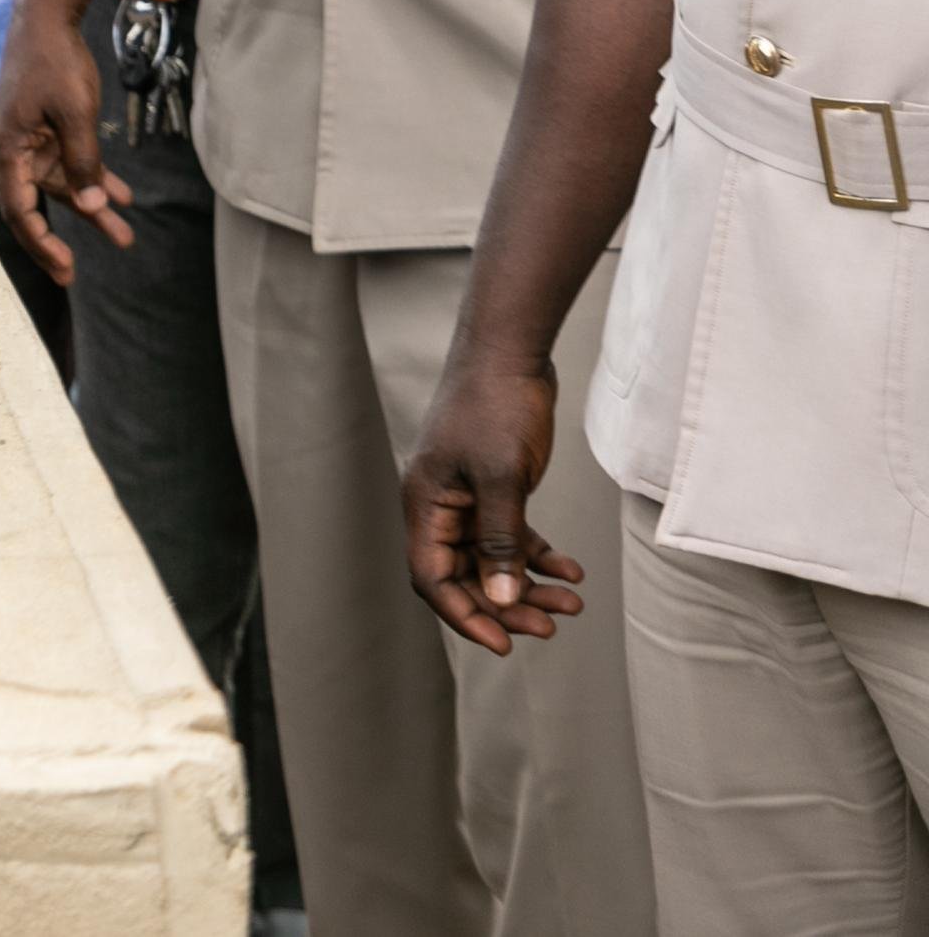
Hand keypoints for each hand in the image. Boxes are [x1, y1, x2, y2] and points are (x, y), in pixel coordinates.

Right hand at [0, 0, 133, 283]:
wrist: (45, 18)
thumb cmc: (53, 61)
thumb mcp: (74, 112)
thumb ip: (83, 161)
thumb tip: (91, 204)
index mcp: (7, 148)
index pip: (18, 209)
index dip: (40, 243)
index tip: (64, 269)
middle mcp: (14, 150)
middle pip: (34, 205)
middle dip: (57, 240)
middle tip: (72, 276)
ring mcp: (30, 140)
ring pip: (60, 188)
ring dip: (90, 209)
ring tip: (124, 237)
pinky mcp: (47, 129)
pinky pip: (71, 165)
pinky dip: (94, 179)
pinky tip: (123, 197)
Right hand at [404, 353, 587, 653]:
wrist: (509, 352)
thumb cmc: (495, 406)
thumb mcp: (502, 477)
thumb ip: (501, 541)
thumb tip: (503, 600)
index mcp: (426, 504)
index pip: (431, 577)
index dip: (465, 615)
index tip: (504, 645)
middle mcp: (440, 507)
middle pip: (464, 575)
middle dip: (506, 606)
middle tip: (550, 626)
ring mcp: (466, 497)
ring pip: (491, 560)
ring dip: (528, 586)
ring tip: (570, 604)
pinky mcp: (494, 487)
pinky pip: (512, 537)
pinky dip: (539, 557)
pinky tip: (571, 570)